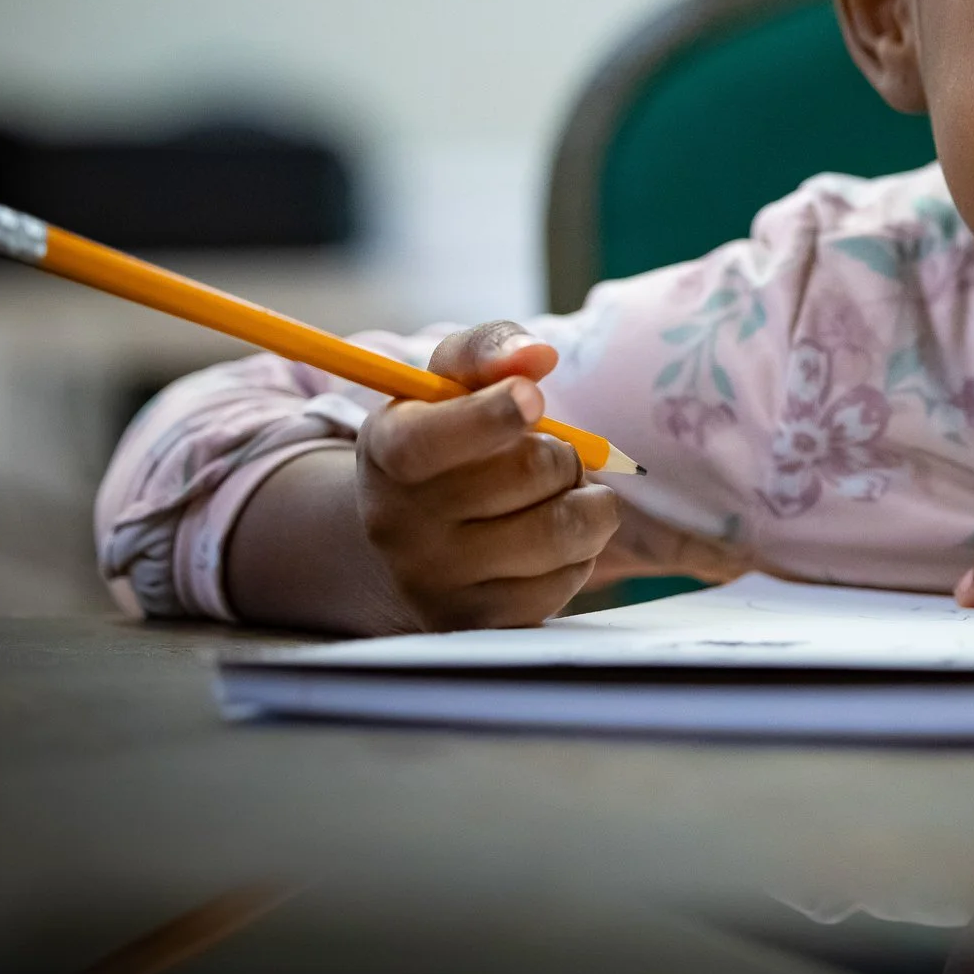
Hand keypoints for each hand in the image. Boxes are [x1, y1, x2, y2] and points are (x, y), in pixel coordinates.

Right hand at [355, 321, 621, 628]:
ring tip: (564, 492)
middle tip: (553, 451)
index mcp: (387, 452)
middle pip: (531, 471)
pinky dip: (581, 551)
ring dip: (587, 501)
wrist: (409, 539)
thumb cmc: (444, 441)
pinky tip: (551, 537)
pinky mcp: (479, 623)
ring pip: (562, 529)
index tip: (532, 396)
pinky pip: (567, 581)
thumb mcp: (447, 382)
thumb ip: (488, 350)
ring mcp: (437, 582)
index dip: (493, 414)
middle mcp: (400, 525)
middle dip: (564, 451)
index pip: (434, 440)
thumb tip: (537, 355)